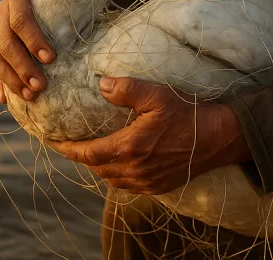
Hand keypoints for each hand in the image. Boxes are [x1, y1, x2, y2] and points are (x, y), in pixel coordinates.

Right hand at [0, 0, 55, 103]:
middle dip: (23, 67)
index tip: (51, 58)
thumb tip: (93, 14)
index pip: (21, 20)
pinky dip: (1, 83)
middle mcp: (1, 12)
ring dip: (12, 80)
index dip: (33, 40)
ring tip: (31, 95)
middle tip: (41, 86)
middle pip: (7, 44)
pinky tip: (10, 99)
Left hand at [48, 76, 250, 194]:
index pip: (87, 153)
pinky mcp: (158, 186)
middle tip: (70, 143)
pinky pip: (128, 185)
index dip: (67, 148)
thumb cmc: (188, 114)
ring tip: (92, 151)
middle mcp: (134, 170)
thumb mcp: (158, 95)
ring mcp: (147, 182)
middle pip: (97, 167)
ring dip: (99, 166)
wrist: (219, 138)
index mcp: (129, 148)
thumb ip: (128, 89)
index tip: (53, 141)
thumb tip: (102, 84)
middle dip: (81, 156)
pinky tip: (119, 162)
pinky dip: (116, 174)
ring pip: (111, 179)